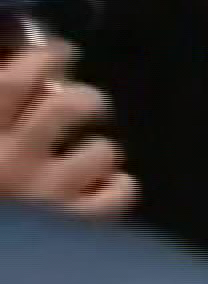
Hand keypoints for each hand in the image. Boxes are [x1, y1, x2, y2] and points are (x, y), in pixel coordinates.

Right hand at [0, 42, 137, 220]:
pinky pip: (119, 193)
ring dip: (98, 152)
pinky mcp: (73, 228)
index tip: (57, 55)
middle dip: (86, 100)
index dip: (48, 55)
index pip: (21, 75)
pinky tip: (102, 191)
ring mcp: (48, 193)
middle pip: (72, 104)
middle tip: (83, 105)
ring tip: (85, 160)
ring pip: (102, 151)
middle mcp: (13, 155)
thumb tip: (16, 57)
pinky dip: (117, 188)